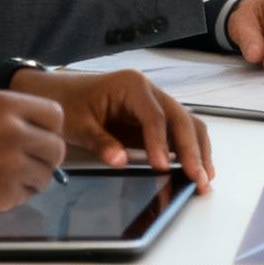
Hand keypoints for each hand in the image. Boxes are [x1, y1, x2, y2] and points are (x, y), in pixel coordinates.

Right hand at [0, 92, 66, 220]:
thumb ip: (10, 118)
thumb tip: (44, 131)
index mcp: (6, 104)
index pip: (55, 115)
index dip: (48, 129)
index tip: (38, 137)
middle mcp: (14, 131)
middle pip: (56, 148)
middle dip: (43, 158)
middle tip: (23, 163)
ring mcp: (12, 164)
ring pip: (45, 175)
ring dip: (30, 179)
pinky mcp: (5, 194)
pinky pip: (26, 196)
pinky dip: (13, 196)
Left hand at [12, 69, 212, 193]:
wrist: (58, 92)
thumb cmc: (67, 102)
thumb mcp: (77, 124)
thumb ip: (101, 142)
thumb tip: (120, 161)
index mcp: (132, 85)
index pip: (154, 116)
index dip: (161, 143)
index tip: (164, 168)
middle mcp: (150, 91)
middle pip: (181, 119)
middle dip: (192, 150)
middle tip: (198, 178)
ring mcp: (155, 103)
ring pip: (187, 124)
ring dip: (198, 151)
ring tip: (205, 178)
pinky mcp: (155, 118)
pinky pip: (179, 131)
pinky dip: (190, 149)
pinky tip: (196, 168)